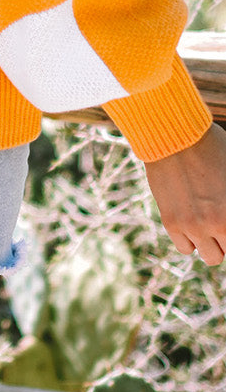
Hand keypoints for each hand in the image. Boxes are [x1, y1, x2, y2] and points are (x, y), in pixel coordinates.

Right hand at [144, 123, 225, 263]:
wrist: (172, 135)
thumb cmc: (210, 146)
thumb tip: (225, 202)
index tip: (224, 220)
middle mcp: (217, 223)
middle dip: (225, 239)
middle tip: (221, 221)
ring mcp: (193, 225)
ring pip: (210, 256)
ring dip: (210, 242)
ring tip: (206, 222)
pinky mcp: (171, 222)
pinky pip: (185, 248)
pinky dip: (189, 239)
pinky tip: (190, 221)